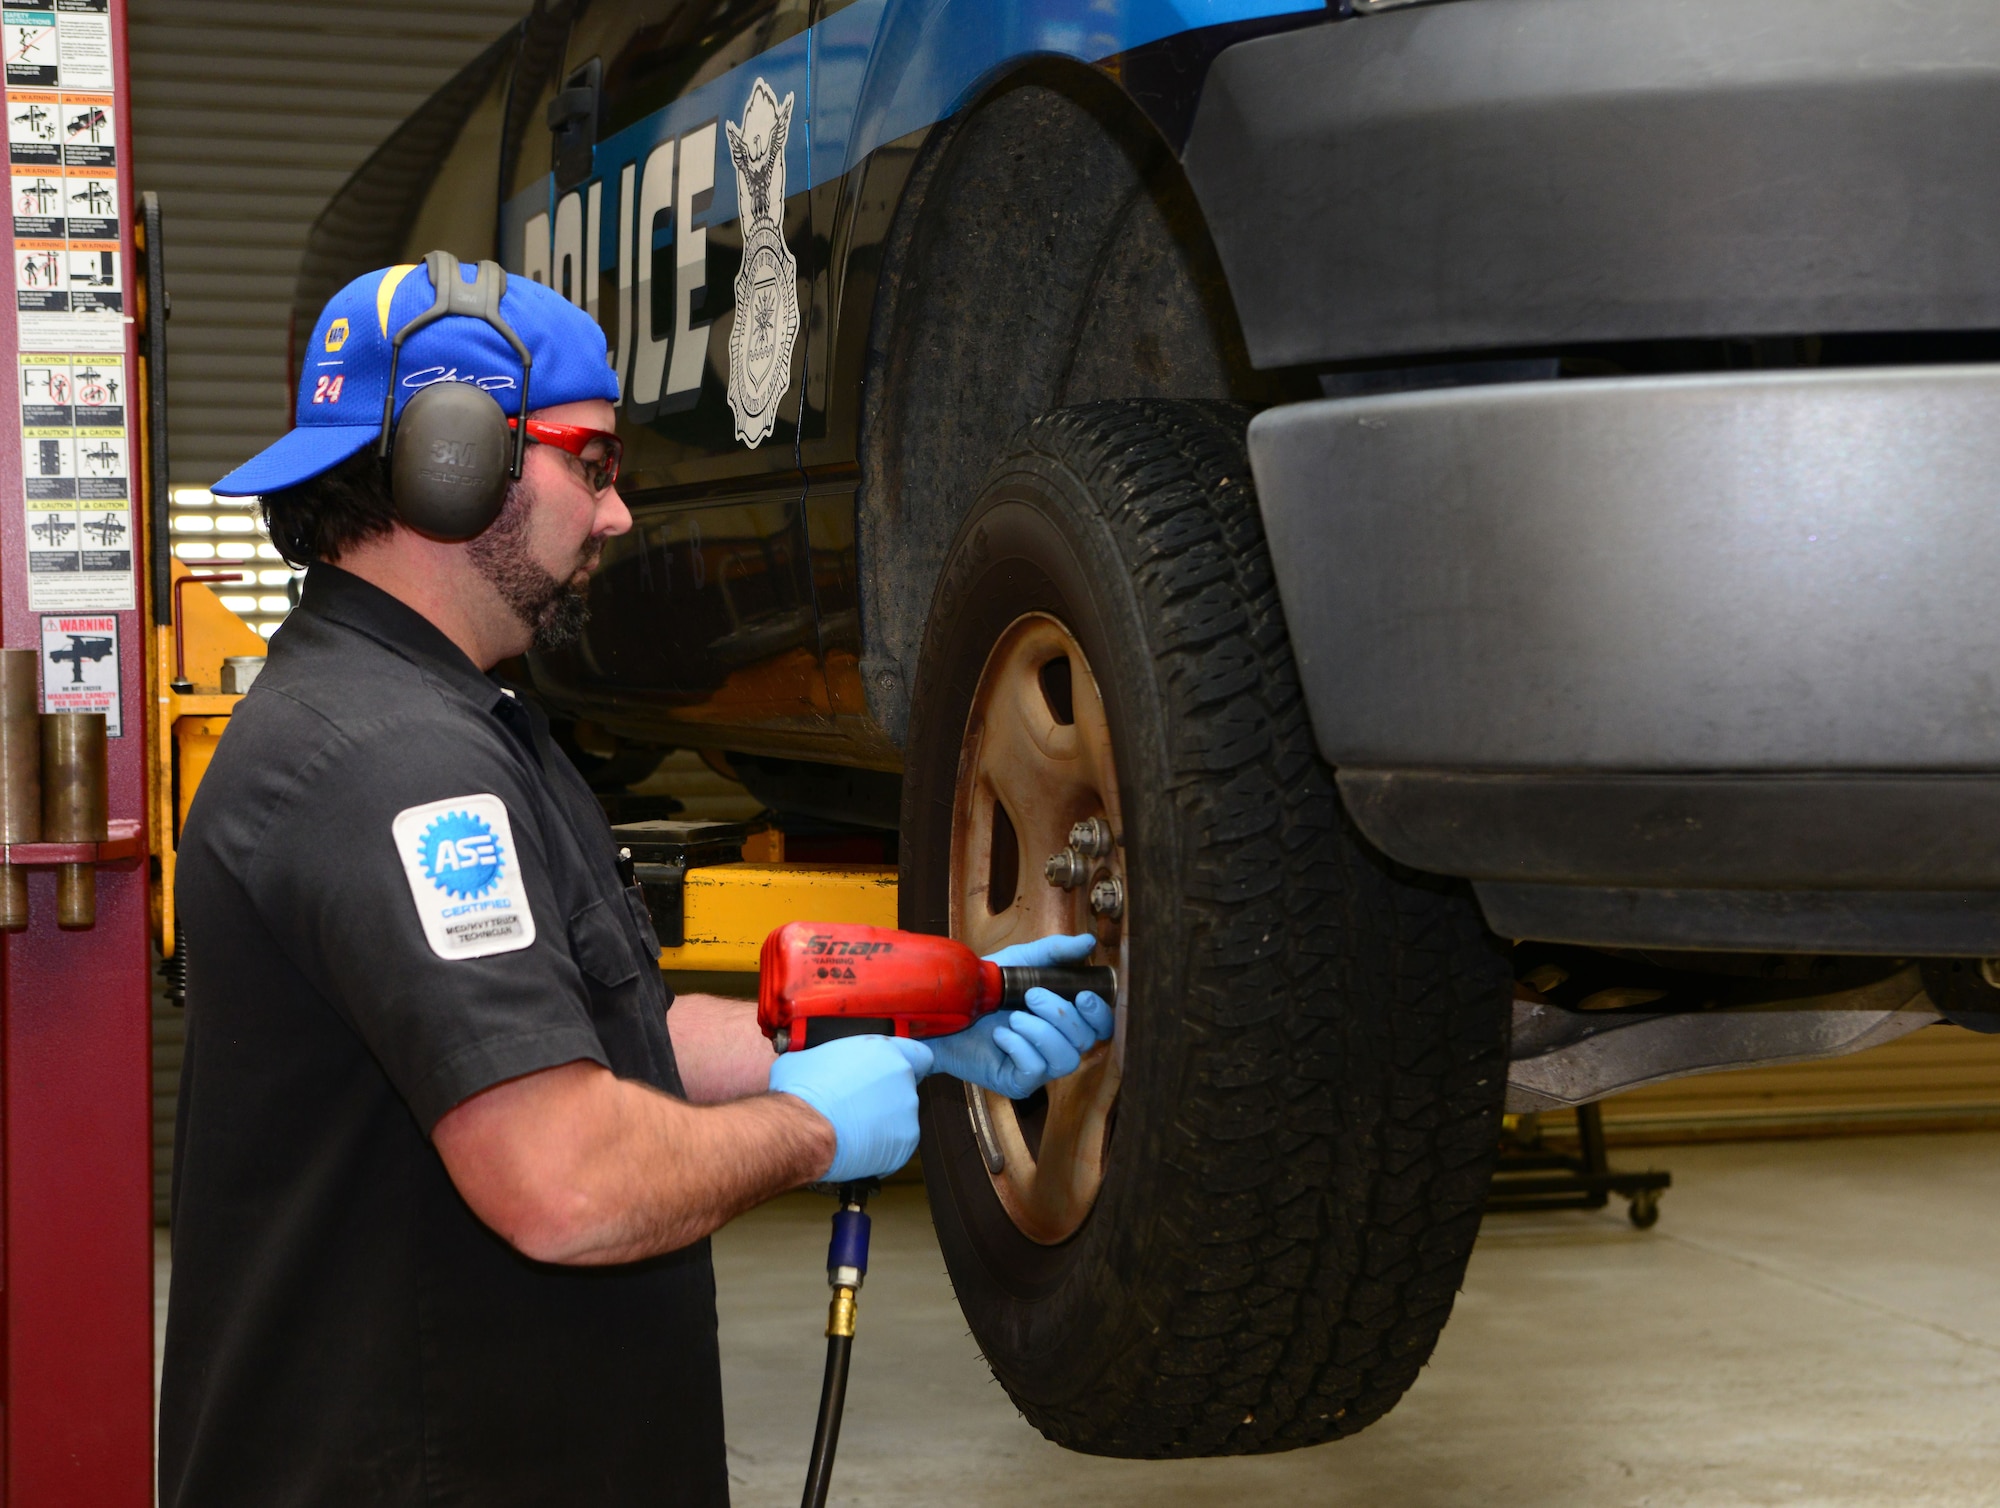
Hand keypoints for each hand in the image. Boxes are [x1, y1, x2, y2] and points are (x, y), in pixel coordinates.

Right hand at [768, 1035, 934, 1182]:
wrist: (803, 1129)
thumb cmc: (804, 1091)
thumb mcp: (810, 1057)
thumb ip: (830, 1058)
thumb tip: (816, 1065)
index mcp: (884, 1052)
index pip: (918, 1053)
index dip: (908, 1063)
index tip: (896, 1074)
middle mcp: (901, 1078)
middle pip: (903, 1087)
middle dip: (884, 1097)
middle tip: (857, 1105)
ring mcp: (907, 1112)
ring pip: (899, 1118)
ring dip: (882, 1122)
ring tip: (851, 1129)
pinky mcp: (905, 1143)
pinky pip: (895, 1145)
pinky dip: (880, 1148)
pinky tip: (855, 1146)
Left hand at [928, 933, 1115, 1099]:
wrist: (946, 1010)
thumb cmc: (984, 988)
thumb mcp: (1021, 962)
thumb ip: (1055, 952)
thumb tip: (1089, 942)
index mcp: (1064, 1019)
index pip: (1100, 1026)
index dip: (1100, 1014)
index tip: (1084, 996)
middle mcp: (1057, 1045)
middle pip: (1086, 1040)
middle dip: (1061, 1015)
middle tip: (1031, 996)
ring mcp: (1039, 1067)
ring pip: (1065, 1059)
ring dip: (1042, 1033)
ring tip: (1013, 1017)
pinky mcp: (1018, 1082)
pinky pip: (1035, 1070)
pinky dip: (1019, 1047)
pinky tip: (1000, 1036)